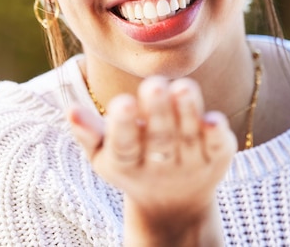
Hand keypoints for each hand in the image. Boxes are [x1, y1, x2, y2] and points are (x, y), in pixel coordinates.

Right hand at [68, 76, 236, 245]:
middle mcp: (161, 164)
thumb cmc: (133, 163)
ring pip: (189, 138)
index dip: (123, 125)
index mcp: (127, 162)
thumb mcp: (105, 155)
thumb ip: (88, 133)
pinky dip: (217, 135)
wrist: (174, 205)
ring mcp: (191, 163)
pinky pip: (218, 148)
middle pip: (160, 139)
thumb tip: (70, 109)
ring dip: (187, 113)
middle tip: (154, 84)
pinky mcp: (217, 159)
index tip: (121, 101)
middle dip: (157, 112)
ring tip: (183, 87)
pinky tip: (214, 119)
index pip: (124, 145)